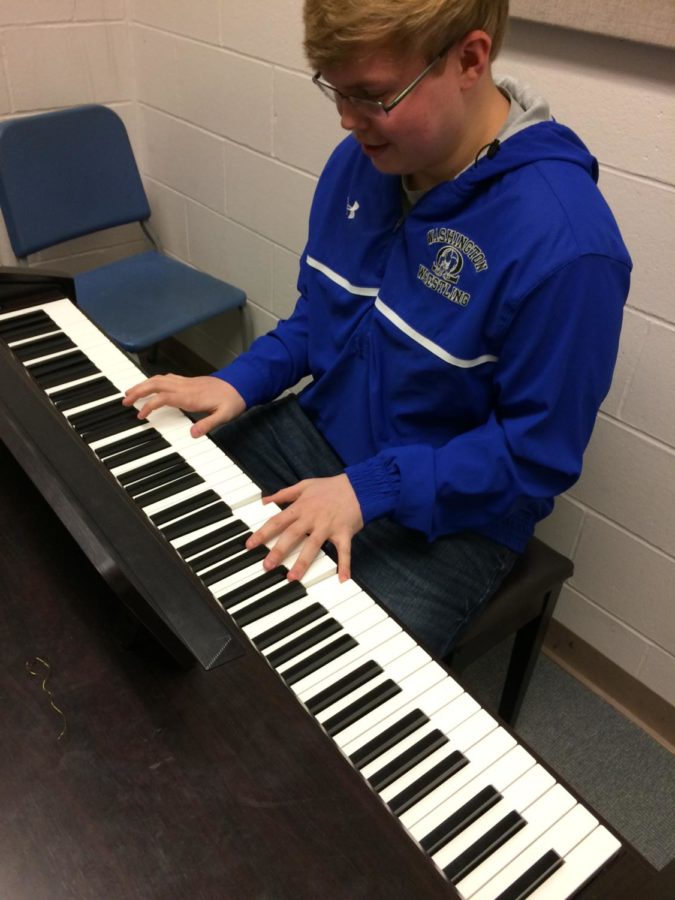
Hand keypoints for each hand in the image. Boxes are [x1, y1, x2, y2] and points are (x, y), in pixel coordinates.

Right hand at [122, 374, 245, 436]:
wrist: (242, 385)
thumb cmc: (233, 401)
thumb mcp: (224, 416)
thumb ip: (208, 424)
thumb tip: (193, 434)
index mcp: (191, 396)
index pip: (163, 398)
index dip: (149, 406)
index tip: (140, 416)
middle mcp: (185, 387)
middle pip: (155, 384)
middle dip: (138, 391)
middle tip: (124, 400)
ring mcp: (186, 382)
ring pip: (159, 379)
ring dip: (143, 384)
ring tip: (131, 393)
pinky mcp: (189, 381)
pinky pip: (167, 378)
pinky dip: (154, 381)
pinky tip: (151, 386)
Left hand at [247, 475, 363, 582]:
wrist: (359, 486)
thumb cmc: (331, 486)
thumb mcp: (305, 485)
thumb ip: (284, 494)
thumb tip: (265, 500)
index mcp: (301, 507)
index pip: (277, 521)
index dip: (262, 533)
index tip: (249, 545)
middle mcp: (312, 518)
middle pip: (292, 535)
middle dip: (279, 551)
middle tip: (267, 566)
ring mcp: (328, 526)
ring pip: (313, 545)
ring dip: (303, 562)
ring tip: (293, 577)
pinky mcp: (344, 533)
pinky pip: (344, 551)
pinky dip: (344, 565)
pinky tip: (343, 579)